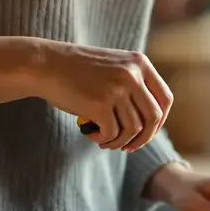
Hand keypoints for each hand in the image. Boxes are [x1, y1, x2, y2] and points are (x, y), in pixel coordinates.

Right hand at [36, 41, 172, 151]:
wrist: (44, 65)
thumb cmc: (77, 70)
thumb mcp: (114, 68)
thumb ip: (134, 86)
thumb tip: (152, 124)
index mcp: (140, 63)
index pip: (165, 99)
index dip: (160, 121)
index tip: (147, 133)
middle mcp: (132, 74)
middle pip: (154, 118)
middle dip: (143, 138)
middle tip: (128, 147)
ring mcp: (117, 89)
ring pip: (133, 130)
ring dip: (120, 142)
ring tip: (104, 141)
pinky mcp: (100, 104)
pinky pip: (113, 134)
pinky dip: (104, 140)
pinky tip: (91, 135)